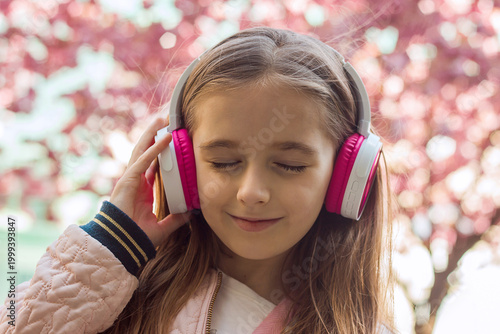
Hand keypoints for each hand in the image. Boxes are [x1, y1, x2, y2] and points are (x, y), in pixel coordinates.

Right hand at [110, 117, 188, 246]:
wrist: (122, 246)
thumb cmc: (137, 238)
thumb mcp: (162, 226)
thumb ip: (176, 218)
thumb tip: (191, 212)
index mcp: (142, 189)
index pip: (152, 164)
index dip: (160, 151)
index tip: (170, 139)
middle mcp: (135, 181)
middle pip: (145, 152)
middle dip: (154, 135)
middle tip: (165, 122)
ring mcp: (130, 179)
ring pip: (141, 150)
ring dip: (152, 134)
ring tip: (162, 120)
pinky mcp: (127, 181)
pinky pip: (143, 161)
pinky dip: (154, 149)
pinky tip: (164, 139)